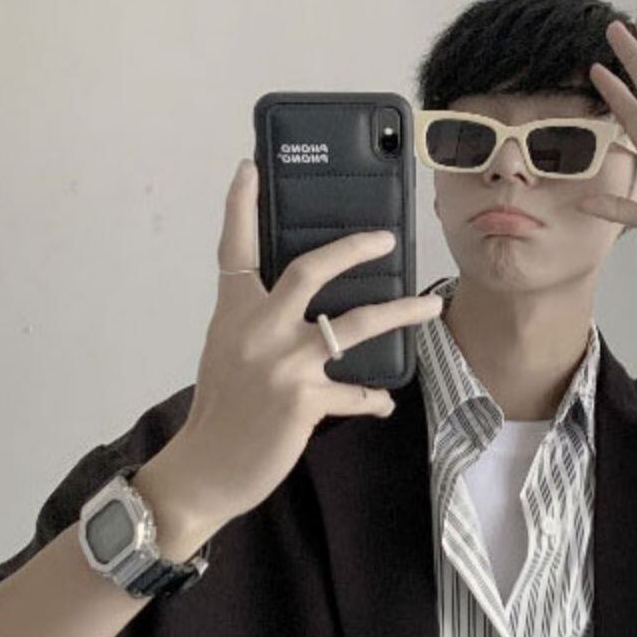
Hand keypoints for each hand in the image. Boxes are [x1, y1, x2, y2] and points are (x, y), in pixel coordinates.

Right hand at [167, 158, 444, 534]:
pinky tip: (383, 401)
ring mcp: (283, 364)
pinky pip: (355, 393)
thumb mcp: (227, 353)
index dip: (240, 205)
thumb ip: (257, 324)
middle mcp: (259, 330)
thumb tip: (294, 311)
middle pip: (310, 270)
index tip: (249, 168)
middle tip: (387, 239)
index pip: (235, 248)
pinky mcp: (304, 401)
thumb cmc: (219, 412)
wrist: (206, 468)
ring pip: (354, 325)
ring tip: (431, 307)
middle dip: (353, 249)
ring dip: (399, 313)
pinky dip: (373, 398)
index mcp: (234, 312)